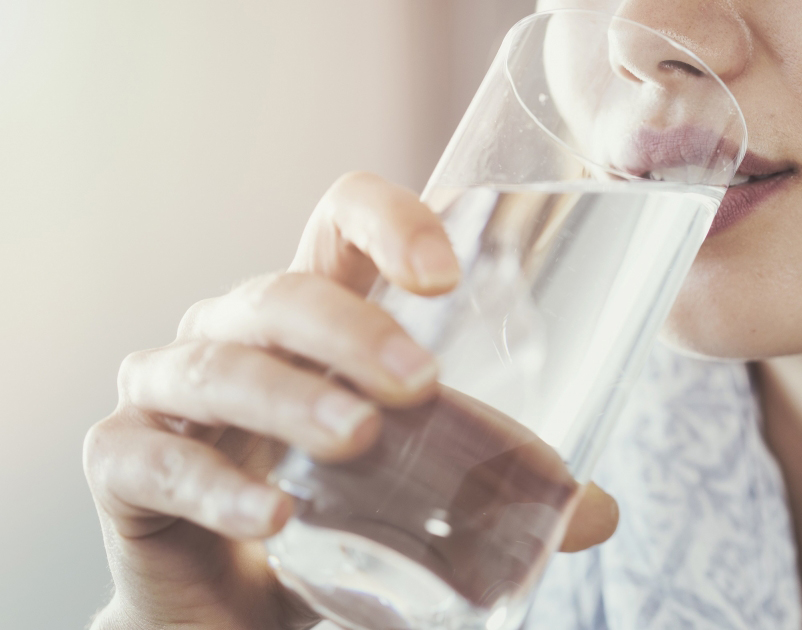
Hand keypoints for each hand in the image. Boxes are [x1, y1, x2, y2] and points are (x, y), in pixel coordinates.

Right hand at [83, 172, 618, 629]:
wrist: (239, 612)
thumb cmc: (332, 520)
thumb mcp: (418, 491)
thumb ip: (494, 487)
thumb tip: (595, 511)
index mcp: (315, 321)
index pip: (338, 224)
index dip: (387, 220)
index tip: (447, 274)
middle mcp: (236, 336)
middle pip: (281, 294)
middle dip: (350, 330)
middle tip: (418, 385)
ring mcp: (169, 393)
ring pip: (219, 366)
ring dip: (291, 398)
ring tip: (357, 439)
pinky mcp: (123, 464)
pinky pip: (152, 458)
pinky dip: (214, 484)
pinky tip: (273, 518)